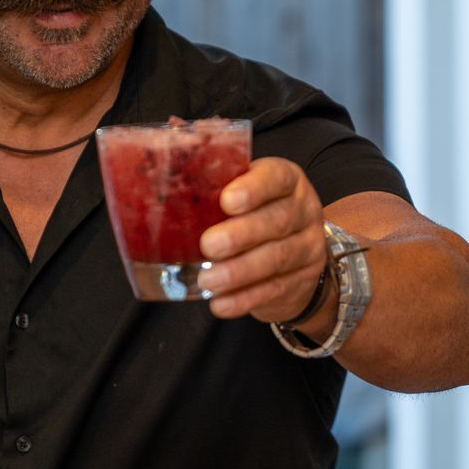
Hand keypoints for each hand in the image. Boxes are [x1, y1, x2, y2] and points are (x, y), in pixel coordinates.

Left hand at [199, 157, 329, 323]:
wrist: (296, 256)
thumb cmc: (256, 215)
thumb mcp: (244, 193)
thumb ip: (216, 186)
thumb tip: (161, 165)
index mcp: (287, 180)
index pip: (277, 178)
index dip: (254, 188)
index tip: (227, 200)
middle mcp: (303, 211)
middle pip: (277, 221)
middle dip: (241, 234)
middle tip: (208, 245)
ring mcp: (307, 247)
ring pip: (277, 258)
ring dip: (239, 271)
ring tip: (208, 279)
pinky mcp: (301, 280)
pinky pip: (274, 290)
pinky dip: (244, 299)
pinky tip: (220, 303)